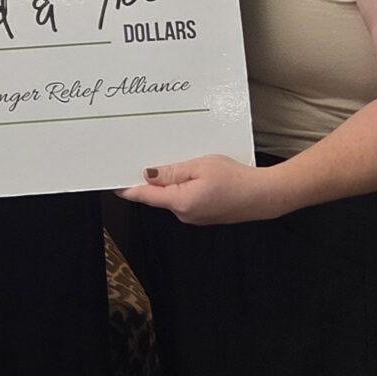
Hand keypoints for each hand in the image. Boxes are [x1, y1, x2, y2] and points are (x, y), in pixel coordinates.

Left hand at [117, 155, 292, 225]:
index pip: (144, 196)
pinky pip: (185, 199)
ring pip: (172, 197)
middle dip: (150, 180)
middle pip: (158, 196)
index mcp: (180, 202)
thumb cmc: (236, 178)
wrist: (265, 196)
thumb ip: (172, 172)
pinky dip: (183, 187)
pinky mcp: (203, 214)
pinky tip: (192, 174)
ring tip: (174, 161)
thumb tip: (147, 174)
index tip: (111, 180)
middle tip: (142, 158)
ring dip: (169, 182)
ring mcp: (194, 216)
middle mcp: (184, 214)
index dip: (127, 188)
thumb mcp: (201, 166)